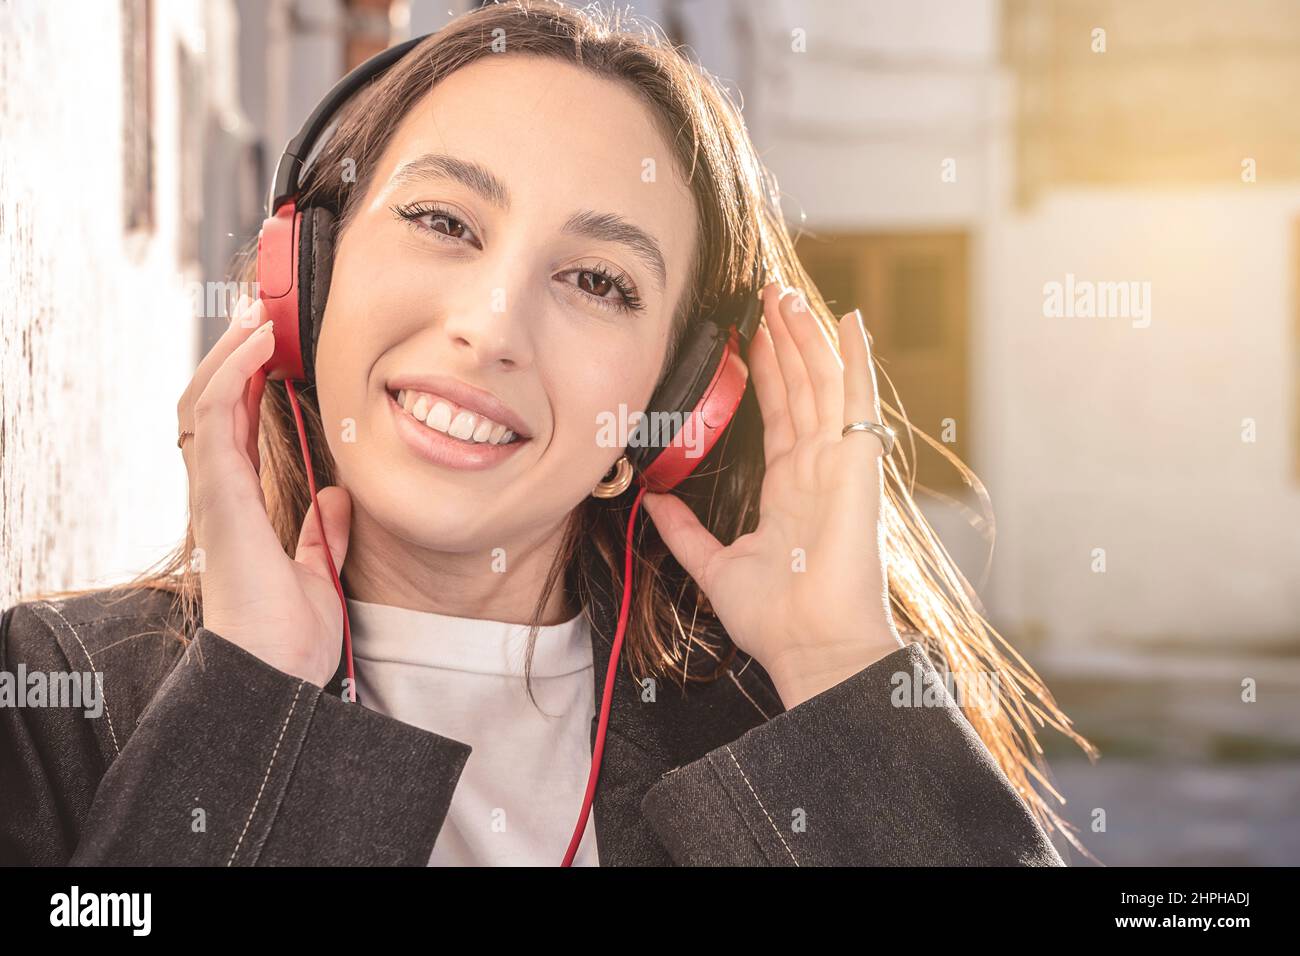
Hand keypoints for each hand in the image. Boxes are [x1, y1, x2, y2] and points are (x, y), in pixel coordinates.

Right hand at [177, 295, 351, 687]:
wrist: (277, 671)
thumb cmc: (291, 634)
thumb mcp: (319, 570)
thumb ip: (325, 532)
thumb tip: (339, 496)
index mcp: (240, 507)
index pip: (235, 429)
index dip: (248, 383)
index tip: (274, 349)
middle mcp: (219, 493)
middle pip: (211, 405)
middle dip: (232, 356)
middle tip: (262, 316)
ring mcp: (213, 490)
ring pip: (204, 400)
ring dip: (230, 352)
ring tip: (260, 316)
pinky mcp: (218, 492)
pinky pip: (214, 416)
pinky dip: (231, 372)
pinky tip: (258, 344)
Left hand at [642, 283, 903, 708]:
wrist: (812, 645)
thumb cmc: (777, 618)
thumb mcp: (715, 565)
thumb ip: (685, 532)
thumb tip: (653, 503)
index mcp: (789, 488)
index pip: (777, 413)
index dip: (766, 371)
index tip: (751, 336)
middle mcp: (817, 467)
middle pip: (800, 387)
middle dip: (784, 339)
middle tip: (767, 294)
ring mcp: (840, 461)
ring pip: (822, 381)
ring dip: (805, 335)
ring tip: (787, 293)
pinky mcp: (858, 462)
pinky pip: (857, 399)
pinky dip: (855, 358)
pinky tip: (849, 321)